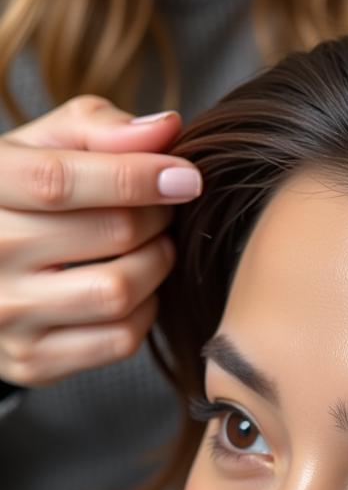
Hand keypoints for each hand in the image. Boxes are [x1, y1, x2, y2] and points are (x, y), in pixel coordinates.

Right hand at [0, 96, 201, 386]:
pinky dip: (145, 310)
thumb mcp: (48, 144)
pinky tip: (134, 286)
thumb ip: (102, 128)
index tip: (187, 177)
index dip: (136, 176)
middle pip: (111, 234)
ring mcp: (3, 314)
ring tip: (153, 245)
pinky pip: (120, 339)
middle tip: (164, 210)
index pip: (60, 182)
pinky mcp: (30, 361)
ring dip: (157, 263)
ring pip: (119, 291)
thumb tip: (166, 128)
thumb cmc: (27, 192)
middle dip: (159, 217)